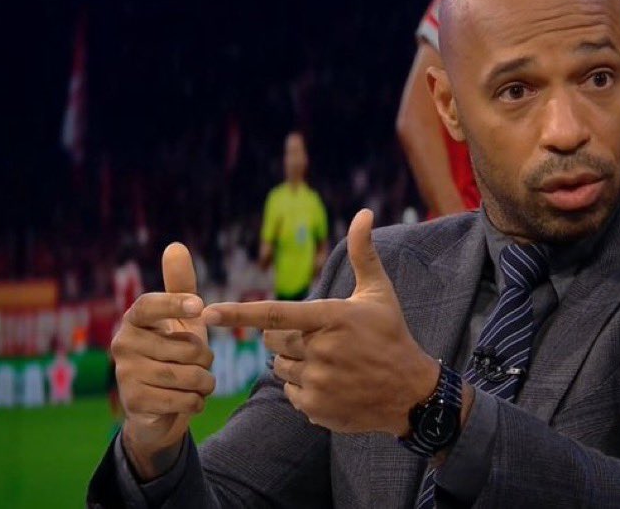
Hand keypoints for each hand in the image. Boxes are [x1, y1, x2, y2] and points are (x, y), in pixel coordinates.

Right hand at [113, 243, 214, 476]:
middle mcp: (122, 344)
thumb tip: (175, 246)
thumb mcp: (181, 319)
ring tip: (201, 382)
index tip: (199, 306)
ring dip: (206, 382)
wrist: (158, 406)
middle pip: (186, 349)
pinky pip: (184, 400)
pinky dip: (197, 402)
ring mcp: (125, 374)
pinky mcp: (134, 402)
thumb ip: (180, 284)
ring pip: (188, 376)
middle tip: (200, 364)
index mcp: (134, 319)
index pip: (149, 305)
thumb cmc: (173, 352)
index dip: (174, 303)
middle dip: (207, 360)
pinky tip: (191, 400)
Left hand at [204, 209, 439, 435]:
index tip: (208, 312)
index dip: (239, 313)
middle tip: (319, 340)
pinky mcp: (315, 407)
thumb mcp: (379, 293)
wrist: (411, 393)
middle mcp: (321, 350)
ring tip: (329, 363)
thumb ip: (363, 253)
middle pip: (273, 341)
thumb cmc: (391, 335)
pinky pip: (290, 393)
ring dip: (296, 364)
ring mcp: (317, 381)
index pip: (275, 314)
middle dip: (288, 338)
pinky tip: (332, 384)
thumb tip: (364, 212)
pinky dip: (304, 387)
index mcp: (331, 318)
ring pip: (280, 368)